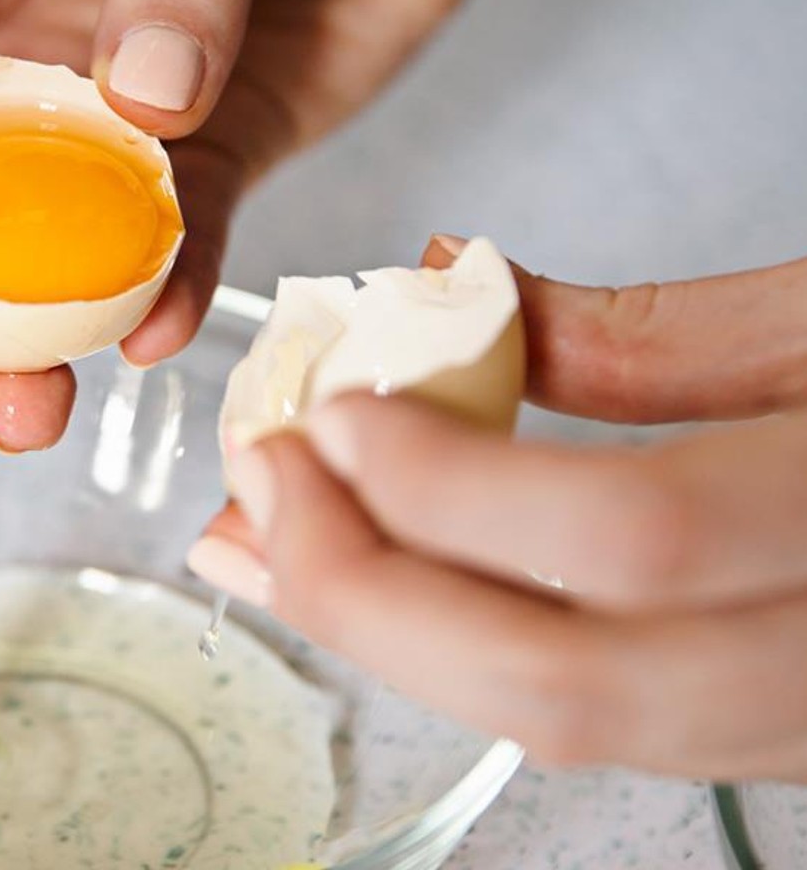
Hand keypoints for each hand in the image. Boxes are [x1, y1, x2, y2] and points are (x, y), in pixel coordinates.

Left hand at [190, 237, 806, 779]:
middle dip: (376, 595)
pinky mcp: (771, 727)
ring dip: (393, 635)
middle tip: (259, 498)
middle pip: (576, 687)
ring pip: (573, 724)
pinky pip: (595, 714)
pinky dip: (461, 650)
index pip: (635, 535)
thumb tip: (459, 287)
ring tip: (273, 546)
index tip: (333, 413)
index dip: (457, 481)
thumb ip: (651, 332)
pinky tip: (378, 579)